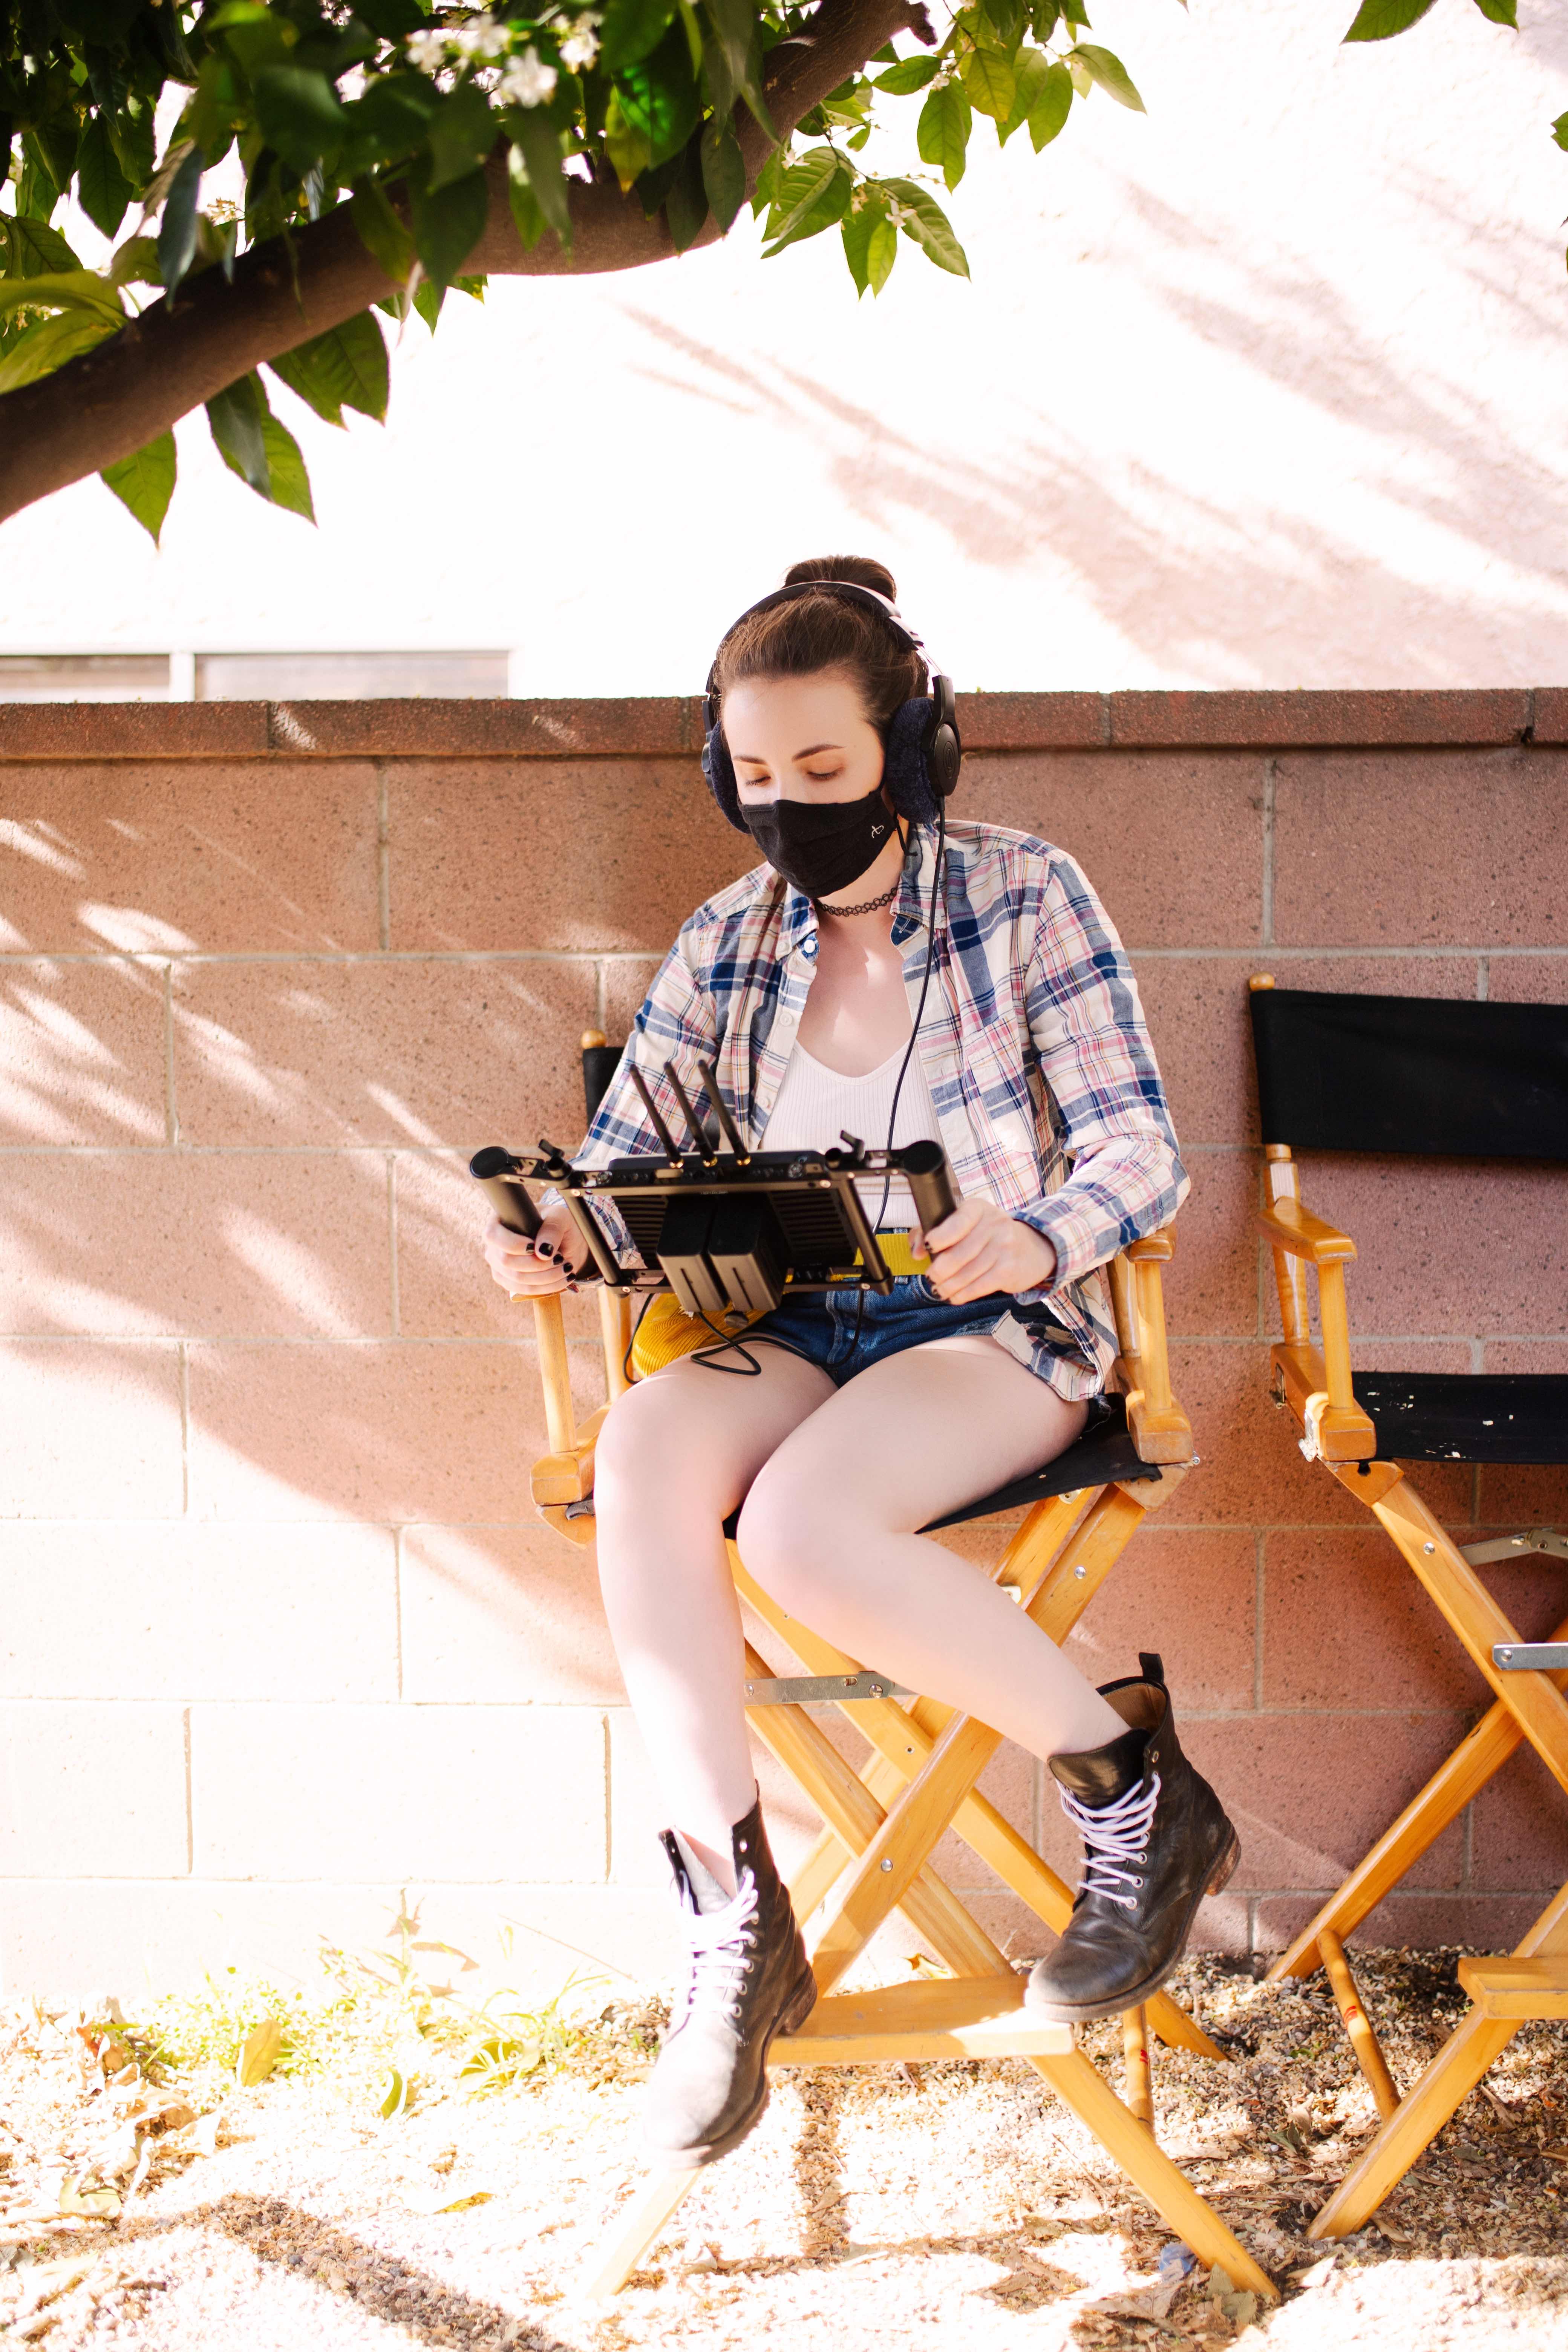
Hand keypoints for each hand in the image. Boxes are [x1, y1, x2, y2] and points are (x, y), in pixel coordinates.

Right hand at [482, 1206, 586, 1297]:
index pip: (493, 1235)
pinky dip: (547, 1287)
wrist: (565, 1242)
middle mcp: (494, 1245)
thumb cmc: (557, 1223)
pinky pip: (525, 1290)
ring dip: (546, 1276)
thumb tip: (542, 1252)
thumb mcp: (559, 1217)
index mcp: (498, 1222)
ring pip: (517, 1279)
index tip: (536, 1247)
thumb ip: (551, 1230)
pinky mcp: (510, 1282)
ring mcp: (499, 1266)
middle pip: (506, 1261)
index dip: (513, 1244)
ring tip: (566, 1267)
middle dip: (537, 1263)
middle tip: (560, 1258)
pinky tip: (564, 1279)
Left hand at [915, 1196, 1056, 1303]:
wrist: (1034, 1248)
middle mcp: (994, 1224)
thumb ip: (936, 1230)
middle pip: (956, 1255)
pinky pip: (977, 1287)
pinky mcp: (1009, 1270)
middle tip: (931, 1277)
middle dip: (937, 1271)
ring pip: (965, 1275)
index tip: (927, 1248)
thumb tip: (917, 1251)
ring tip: (939, 1289)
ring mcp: (1004, 1247)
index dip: (937, 1238)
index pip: (956, 1223)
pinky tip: (954, 1296)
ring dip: (946, 1286)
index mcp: (978, 1209)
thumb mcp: (968, 1223)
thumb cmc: (991, 1236)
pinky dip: (961, 1295)